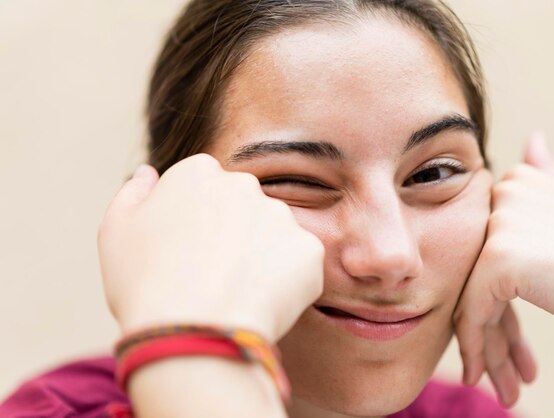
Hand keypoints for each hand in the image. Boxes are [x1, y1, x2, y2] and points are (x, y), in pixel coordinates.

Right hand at [97, 154, 324, 342]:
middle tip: (214, 276)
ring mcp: (281, 216)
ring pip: (273, 235)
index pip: (206, 189)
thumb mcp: (116, 232)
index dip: (198, 224)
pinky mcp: (308, 249)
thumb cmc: (145, 285)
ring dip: (261, 256)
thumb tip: (148, 173)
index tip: (190, 254)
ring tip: (237, 293)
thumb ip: (133, 192)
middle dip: (234, 234)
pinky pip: (299, 263)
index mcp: (198, 173)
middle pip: (243, 207)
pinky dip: (287, 282)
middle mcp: (244, 185)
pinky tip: (261, 302)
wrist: (191, 333)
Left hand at [453, 133, 553, 406]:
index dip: (489, 292)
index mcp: (515, 180)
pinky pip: (473, 309)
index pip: (483, 246)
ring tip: (488, 380)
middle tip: (489, 367)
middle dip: (483, 322)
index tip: (495, 332)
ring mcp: (499, 224)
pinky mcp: (499, 257)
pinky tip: (481, 375)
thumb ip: (548, 177)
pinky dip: (475, 345)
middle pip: (474, 270)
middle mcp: (501, 193)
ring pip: (471, 294)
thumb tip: (531, 139)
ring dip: (479, 344)